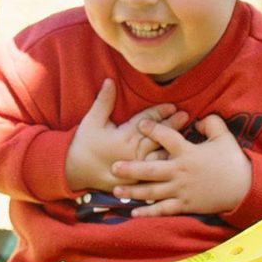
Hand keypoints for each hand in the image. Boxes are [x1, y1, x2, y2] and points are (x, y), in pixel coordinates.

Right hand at [65, 79, 186, 191]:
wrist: (74, 170)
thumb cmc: (84, 143)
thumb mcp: (92, 120)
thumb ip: (104, 101)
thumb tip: (110, 80)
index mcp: (123, 137)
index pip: (145, 121)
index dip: (159, 112)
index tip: (172, 105)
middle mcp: (132, 152)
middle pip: (156, 137)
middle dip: (172, 125)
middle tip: (186, 116)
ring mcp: (135, 168)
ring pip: (159, 155)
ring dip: (172, 145)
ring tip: (187, 138)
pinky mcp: (136, 181)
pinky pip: (155, 174)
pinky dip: (166, 166)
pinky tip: (177, 162)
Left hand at [112, 114, 251, 215]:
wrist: (246, 188)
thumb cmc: (233, 160)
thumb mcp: (224, 136)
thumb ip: (210, 123)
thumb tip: (196, 119)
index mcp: (188, 152)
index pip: (167, 138)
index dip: (153, 129)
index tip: (140, 124)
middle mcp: (181, 172)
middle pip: (151, 170)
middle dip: (131, 169)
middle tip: (113, 167)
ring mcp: (181, 190)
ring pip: (153, 192)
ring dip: (133, 191)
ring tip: (115, 190)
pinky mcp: (185, 204)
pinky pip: (164, 210)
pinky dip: (148, 212)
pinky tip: (133, 213)